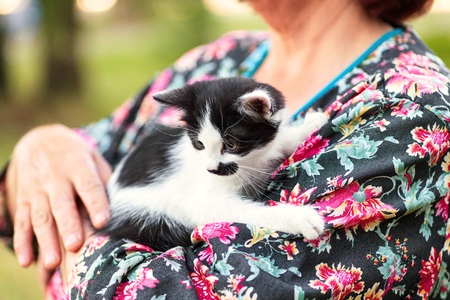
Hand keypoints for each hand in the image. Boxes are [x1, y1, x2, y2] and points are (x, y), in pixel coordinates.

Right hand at [5, 124, 111, 268]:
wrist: (39, 139)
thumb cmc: (76, 155)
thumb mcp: (93, 157)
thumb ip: (105, 179)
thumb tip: (121, 204)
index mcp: (78, 166)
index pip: (89, 185)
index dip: (96, 203)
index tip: (103, 221)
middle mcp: (56, 178)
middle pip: (62, 204)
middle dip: (68, 225)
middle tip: (75, 246)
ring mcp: (37, 189)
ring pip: (40, 216)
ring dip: (45, 241)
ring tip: (52, 263)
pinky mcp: (23, 199)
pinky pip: (21, 221)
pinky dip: (22, 242)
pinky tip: (27, 261)